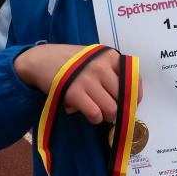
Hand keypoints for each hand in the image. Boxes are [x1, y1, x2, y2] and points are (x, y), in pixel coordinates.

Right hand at [14, 44, 142, 123]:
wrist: (41, 60)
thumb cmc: (72, 61)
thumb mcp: (95, 58)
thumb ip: (112, 71)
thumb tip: (129, 97)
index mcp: (110, 56)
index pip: (134, 79)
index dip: (135, 96)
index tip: (131, 103)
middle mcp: (101, 66)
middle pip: (123, 97)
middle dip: (120, 108)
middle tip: (112, 110)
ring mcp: (87, 79)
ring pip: (111, 108)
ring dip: (108, 116)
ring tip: (101, 113)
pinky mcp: (74, 92)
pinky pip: (95, 114)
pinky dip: (95, 119)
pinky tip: (91, 115)